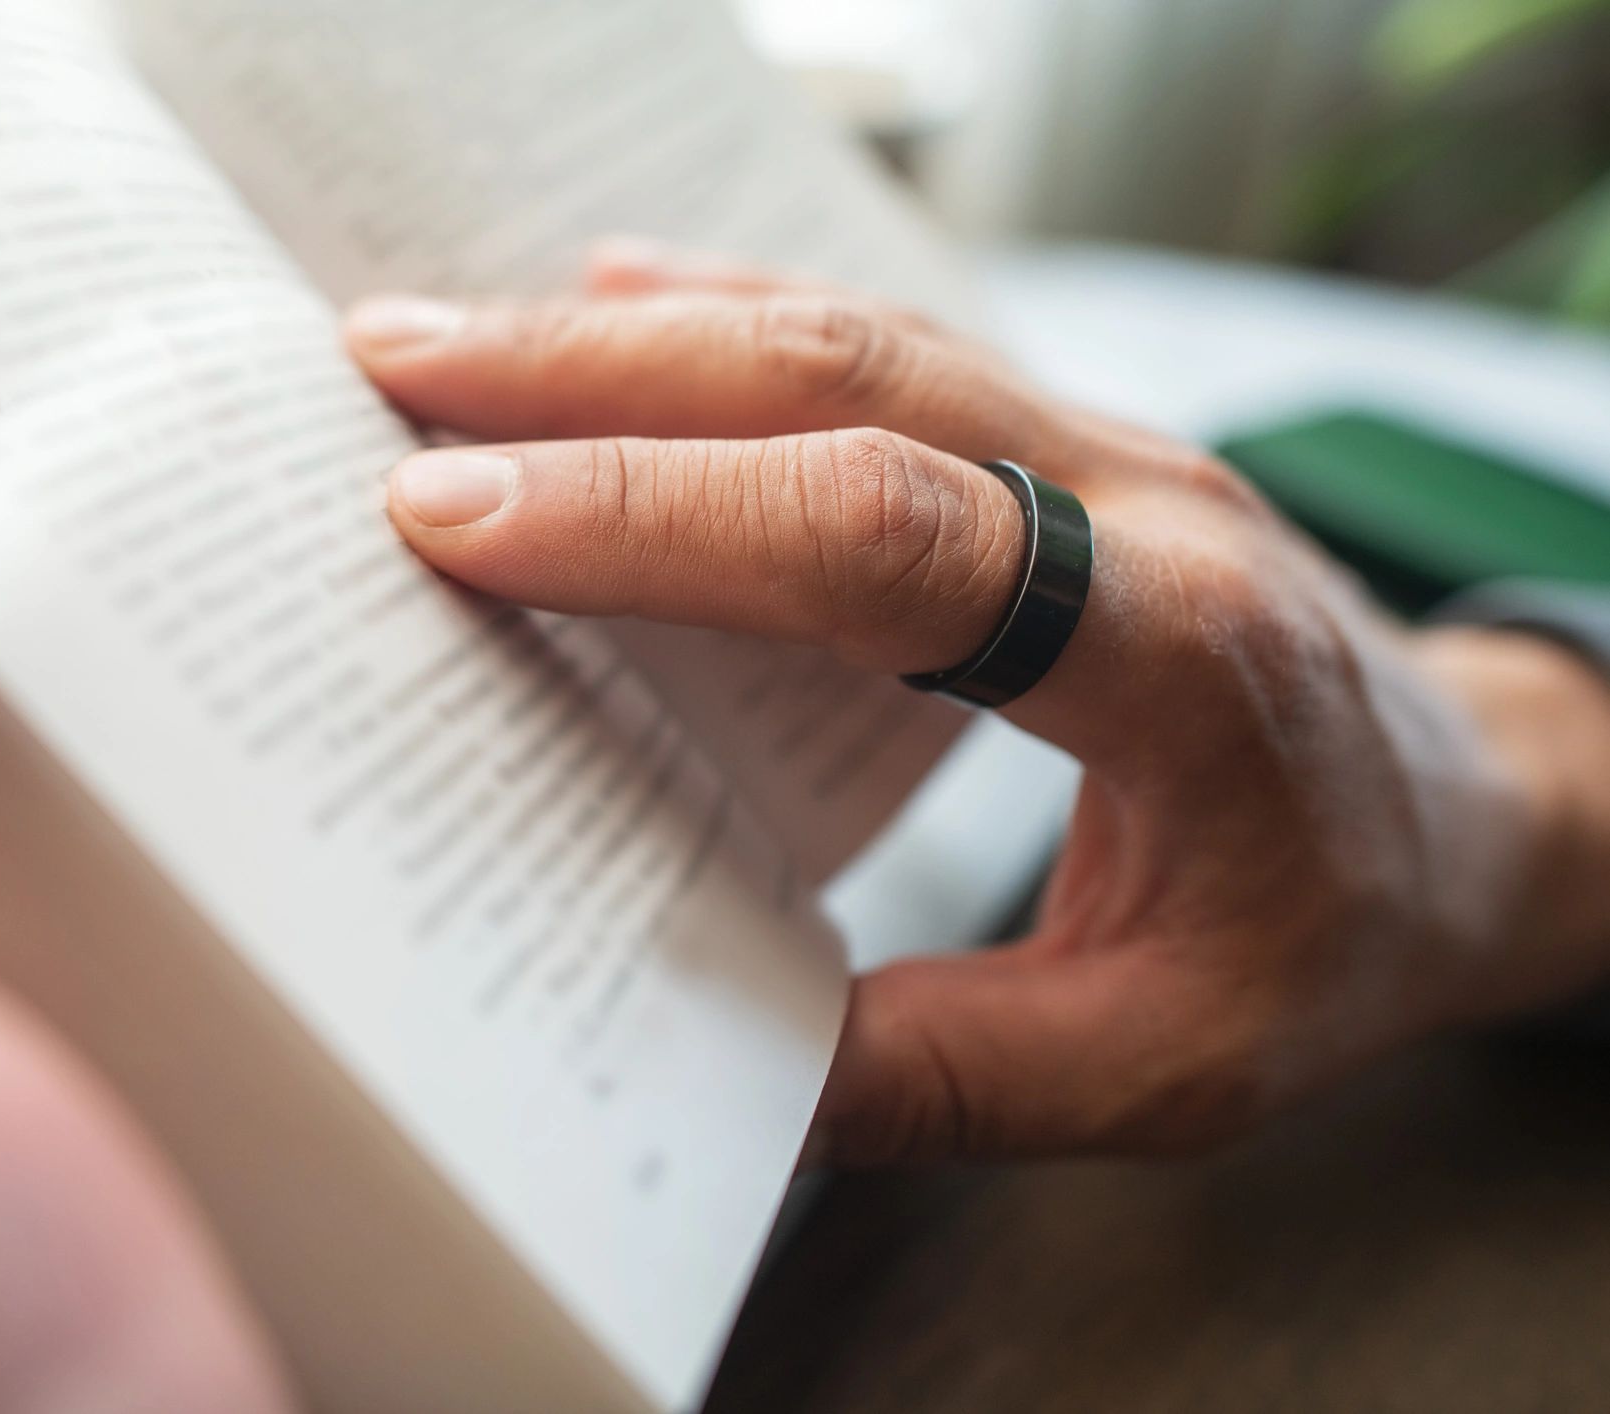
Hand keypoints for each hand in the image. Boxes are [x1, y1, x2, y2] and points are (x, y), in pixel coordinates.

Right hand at [346, 244, 1609, 1163]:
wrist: (1470, 812)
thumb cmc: (1329, 938)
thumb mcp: (1161, 1067)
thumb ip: (945, 1074)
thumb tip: (713, 1076)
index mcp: (1173, 659)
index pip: (889, 537)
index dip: (662, 514)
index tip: (461, 517)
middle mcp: (1139, 506)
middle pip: (848, 386)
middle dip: (594, 378)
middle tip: (388, 375)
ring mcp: (1104, 446)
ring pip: (852, 335)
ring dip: (633, 332)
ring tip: (441, 339)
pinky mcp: (1061, 438)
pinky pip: (882, 343)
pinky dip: (728, 319)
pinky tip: (612, 307)